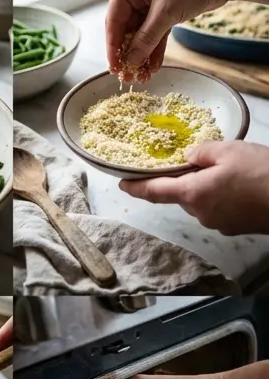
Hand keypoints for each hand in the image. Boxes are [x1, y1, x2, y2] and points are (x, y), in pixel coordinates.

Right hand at [106, 0, 227, 77]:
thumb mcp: (165, 13)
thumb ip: (145, 40)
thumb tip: (130, 62)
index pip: (113, 20)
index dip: (113, 46)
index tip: (114, 67)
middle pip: (126, 29)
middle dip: (130, 53)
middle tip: (128, 76)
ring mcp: (150, 1)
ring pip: (141, 34)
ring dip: (142, 55)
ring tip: (141, 77)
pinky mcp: (165, 9)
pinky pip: (154, 33)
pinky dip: (154, 49)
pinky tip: (153, 67)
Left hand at [118, 141, 268, 235]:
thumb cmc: (262, 173)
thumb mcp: (229, 150)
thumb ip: (201, 152)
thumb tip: (188, 157)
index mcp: (192, 193)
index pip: (153, 191)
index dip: (135, 187)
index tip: (122, 184)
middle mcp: (199, 213)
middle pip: (181, 195)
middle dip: (185, 180)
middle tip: (200, 163)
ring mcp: (217, 223)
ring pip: (201, 202)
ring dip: (206, 188)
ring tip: (230, 172)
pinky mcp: (233, 228)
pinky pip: (218, 209)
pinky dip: (222, 197)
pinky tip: (240, 186)